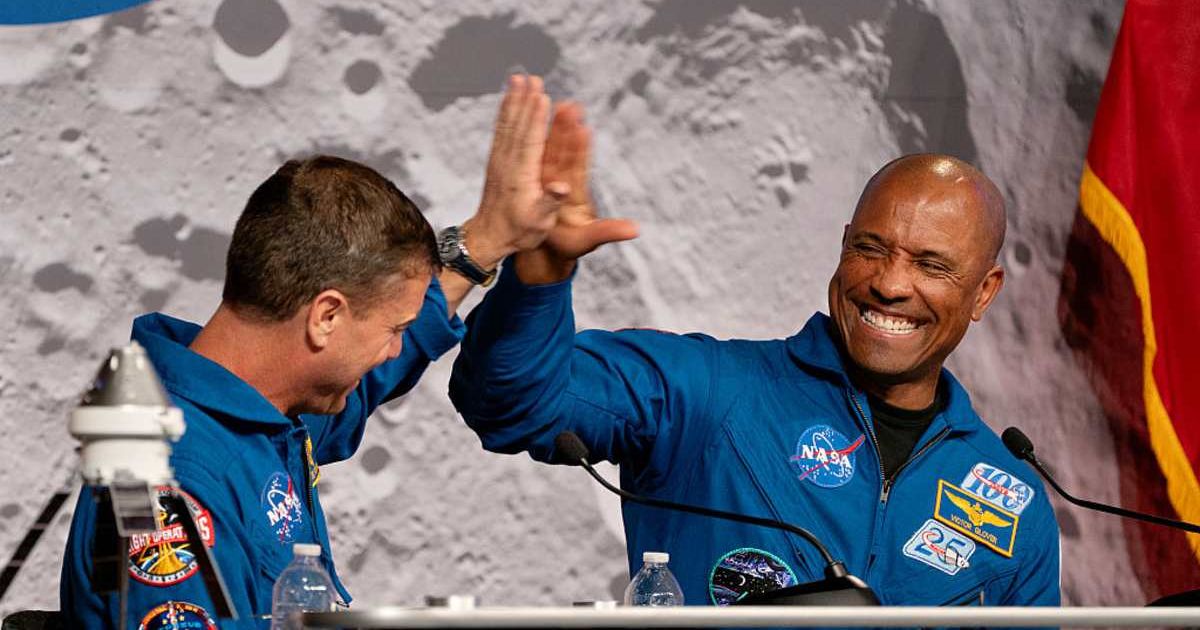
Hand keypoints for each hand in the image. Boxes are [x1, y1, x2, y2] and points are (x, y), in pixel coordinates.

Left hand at [463, 75, 561, 269]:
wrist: (490, 237)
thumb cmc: (520, 232)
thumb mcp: (539, 222)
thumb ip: (550, 202)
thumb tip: (562, 186)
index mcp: (521, 177)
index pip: (530, 142)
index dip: (536, 119)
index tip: (542, 96)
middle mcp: (508, 164)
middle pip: (518, 126)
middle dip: (525, 101)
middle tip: (532, 78)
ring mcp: (499, 161)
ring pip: (507, 125)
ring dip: (513, 100)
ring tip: (518, 79)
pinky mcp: (496, 161)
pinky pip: (501, 131)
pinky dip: (505, 112)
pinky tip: (509, 99)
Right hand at [515, 102, 638, 283]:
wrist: (550, 247)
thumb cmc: (568, 246)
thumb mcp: (588, 241)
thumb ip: (609, 232)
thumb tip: (637, 231)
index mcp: (575, 195)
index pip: (577, 169)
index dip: (580, 150)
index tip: (583, 130)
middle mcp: (564, 182)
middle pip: (564, 153)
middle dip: (566, 130)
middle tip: (571, 106)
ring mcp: (550, 179)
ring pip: (550, 150)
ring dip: (553, 128)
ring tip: (559, 102)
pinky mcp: (538, 180)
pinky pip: (536, 157)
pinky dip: (535, 140)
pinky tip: (533, 118)